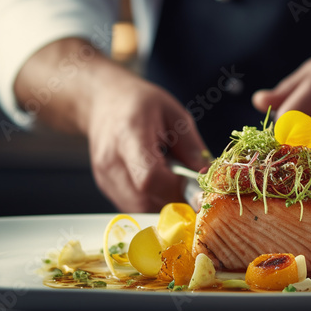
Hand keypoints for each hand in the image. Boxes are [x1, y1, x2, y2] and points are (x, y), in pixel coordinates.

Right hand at [14, 38, 210, 212]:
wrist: (104, 102)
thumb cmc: (141, 103)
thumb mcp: (175, 114)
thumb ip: (191, 147)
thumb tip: (206, 178)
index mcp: (130, 135)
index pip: (149, 177)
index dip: (176, 189)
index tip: (197, 189)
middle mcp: (111, 160)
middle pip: (145, 199)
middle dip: (174, 199)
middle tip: (188, 185)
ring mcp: (104, 177)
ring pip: (139, 208)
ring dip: (163, 202)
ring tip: (170, 178)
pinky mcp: (105, 187)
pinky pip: (132, 206)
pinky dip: (151, 201)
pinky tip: (157, 182)